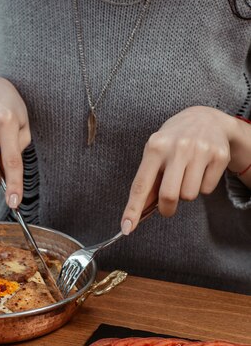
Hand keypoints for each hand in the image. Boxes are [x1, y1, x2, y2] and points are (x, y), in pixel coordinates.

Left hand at [121, 106, 233, 233]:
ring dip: (185, 194)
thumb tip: (139, 212)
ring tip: (186, 176)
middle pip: (169, 196)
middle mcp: (178, 147)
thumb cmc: (173, 141)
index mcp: (155, 147)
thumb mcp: (155, 153)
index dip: (133, 209)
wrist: (206, 118)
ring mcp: (200, 150)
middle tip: (167, 207)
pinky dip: (202, 187)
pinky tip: (200, 170)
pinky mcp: (219, 156)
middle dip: (167, 209)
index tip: (127, 228)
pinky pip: (206, 190)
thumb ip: (147, 181)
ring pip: (189, 196)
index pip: (141, 185)